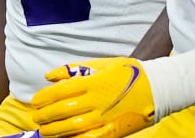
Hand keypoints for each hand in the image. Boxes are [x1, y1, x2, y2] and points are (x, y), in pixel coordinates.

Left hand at [30, 58, 155, 137]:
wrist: (158, 87)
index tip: (36, 101)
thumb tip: (50, 75)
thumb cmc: (130, 72)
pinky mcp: (112, 130)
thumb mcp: (103, 64)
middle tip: (36, 117)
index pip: (60, 91)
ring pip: (71, 127)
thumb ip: (75, 69)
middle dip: (45, 116)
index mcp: (93, 82)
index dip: (44, 98)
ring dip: (54, 130)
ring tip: (45, 130)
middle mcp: (96, 101)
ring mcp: (104, 117)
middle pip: (62, 111)